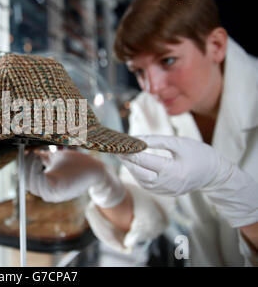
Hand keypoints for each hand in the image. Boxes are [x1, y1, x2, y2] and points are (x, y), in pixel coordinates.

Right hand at [24, 149, 125, 206]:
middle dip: (25, 167)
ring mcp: (53, 194)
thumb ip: (41, 158)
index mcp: (48, 188)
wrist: (94, 169)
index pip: (26, 181)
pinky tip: (38, 159)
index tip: (24, 154)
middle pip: (27, 183)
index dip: (23, 167)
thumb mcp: (55, 160)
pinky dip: (35, 170)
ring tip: (35, 155)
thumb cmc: (76, 164)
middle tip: (28, 153)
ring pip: (32, 183)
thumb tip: (26, 151)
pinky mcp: (58, 190)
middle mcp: (49, 194)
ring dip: (30, 167)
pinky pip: (39, 183)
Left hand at [119, 135, 257, 226]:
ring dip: (131, 168)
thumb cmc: (199, 154)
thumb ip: (156, 140)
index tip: (119, 143)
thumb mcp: (179, 143)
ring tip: (123, 156)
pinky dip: (139, 175)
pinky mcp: (166, 193)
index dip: (129, 151)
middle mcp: (167, 184)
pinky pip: (147, 185)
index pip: (144, 160)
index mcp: (172, 171)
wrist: (215, 174)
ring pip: (141, 180)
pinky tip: (134, 165)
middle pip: (139, 172)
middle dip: (127, 160)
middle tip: (116, 149)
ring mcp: (166, 191)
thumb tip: (136, 139)